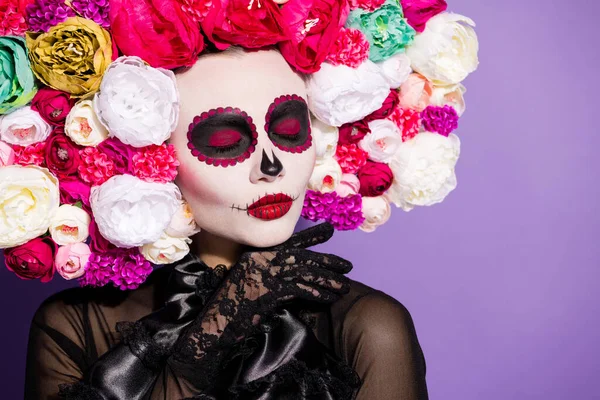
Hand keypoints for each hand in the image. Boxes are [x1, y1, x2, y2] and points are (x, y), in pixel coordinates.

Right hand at [173, 222, 352, 364]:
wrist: (214, 327)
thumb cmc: (233, 309)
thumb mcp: (252, 285)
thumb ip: (271, 276)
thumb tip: (297, 278)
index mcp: (255, 254)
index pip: (288, 241)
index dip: (310, 236)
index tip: (329, 231)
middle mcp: (258, 259)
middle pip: (300, 256)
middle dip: (327, 261)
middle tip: (347, 266)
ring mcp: (262, 273)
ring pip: (303, 272)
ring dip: (327, 280)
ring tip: (344, 287)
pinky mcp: (267, 289)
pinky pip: (298, 289)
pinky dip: (316, 293)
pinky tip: (329, 298)